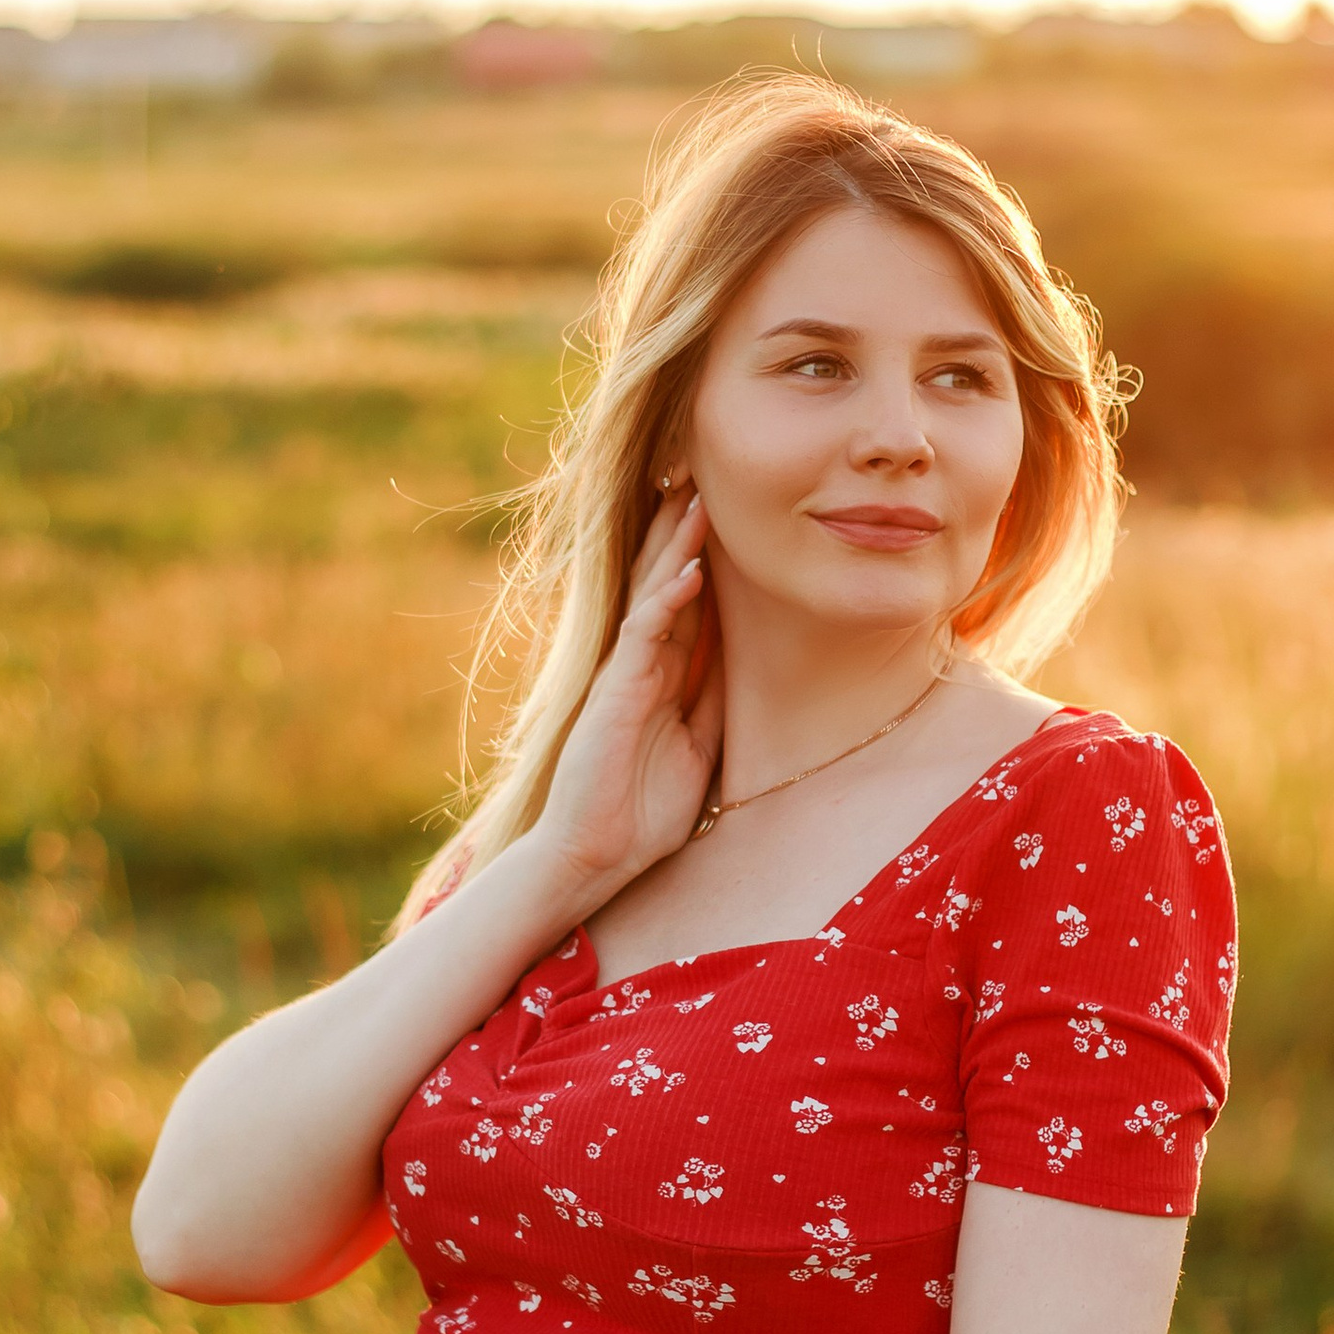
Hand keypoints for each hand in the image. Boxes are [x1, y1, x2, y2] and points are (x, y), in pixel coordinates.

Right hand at [529, 484, 723, 900]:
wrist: (596, 855)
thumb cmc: (641, 813)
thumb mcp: (697, 752)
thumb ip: (710, 706)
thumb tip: (737, 670)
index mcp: (661, 677)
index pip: (687, 604)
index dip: (703, 560)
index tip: (728, 517)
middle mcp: (641, 664)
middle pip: (664, 582)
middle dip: (682, 532)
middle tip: (701, 478)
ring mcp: (625, 672)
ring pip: (652, 593)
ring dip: (676, 546)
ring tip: (695, 498)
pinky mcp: (614, 688)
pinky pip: (644, 632)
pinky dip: (667, 599)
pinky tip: (689, 571)